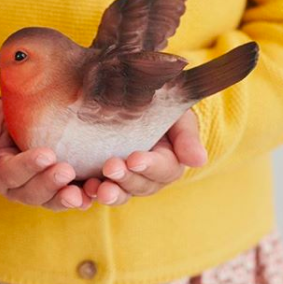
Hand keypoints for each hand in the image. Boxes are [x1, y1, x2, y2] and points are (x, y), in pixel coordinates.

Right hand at [0, 98, 92, 211]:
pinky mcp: (60, 187)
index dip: (28, 166)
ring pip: (52, 200)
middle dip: (50, 183)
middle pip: (32, 193)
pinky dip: (82, 197)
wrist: (13, 116)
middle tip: (67, 170)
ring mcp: (40, 190)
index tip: (47, 154)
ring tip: (82, 192)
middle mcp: (18, 188)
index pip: (11, 173)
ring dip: (67, 197)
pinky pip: (70, 196)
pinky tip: (94, 193)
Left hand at [83, 109, 206, 205]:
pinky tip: (83, 189)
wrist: (130, 90)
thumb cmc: (158, 101)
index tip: (134, 158)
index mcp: (168, 160)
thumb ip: (186, 135)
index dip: (150, 166)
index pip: (164, 169)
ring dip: (110, 192)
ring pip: (120, 193)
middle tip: (111, 167)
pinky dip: (90, 193)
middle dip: (127, 179)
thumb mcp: (176, 112)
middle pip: (142, 185)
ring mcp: (125, 178)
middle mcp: (148, 175)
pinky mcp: (102, 177)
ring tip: (96, 189)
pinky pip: (98, 191)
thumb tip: (199, 161)